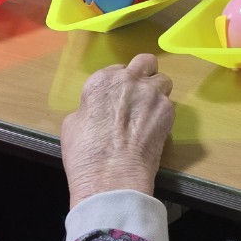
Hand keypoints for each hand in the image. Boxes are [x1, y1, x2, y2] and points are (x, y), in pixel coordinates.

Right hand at [61, 53, 173, 206]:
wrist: (111, 178)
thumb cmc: (85, 155)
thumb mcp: (71, 125)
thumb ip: (88, 107)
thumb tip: (97, 110)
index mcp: (101, 81)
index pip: (116, 69)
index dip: (119, 84)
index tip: (118, 98)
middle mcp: (129, 80)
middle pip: (145, 62)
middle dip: (144, 74)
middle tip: (139, 94)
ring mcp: (151, 93)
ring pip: (163, 80)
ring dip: (157, 92)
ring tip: (150, 112)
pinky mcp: (168, 110)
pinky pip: (169, 104)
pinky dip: (163, 113)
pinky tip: (154, 129)